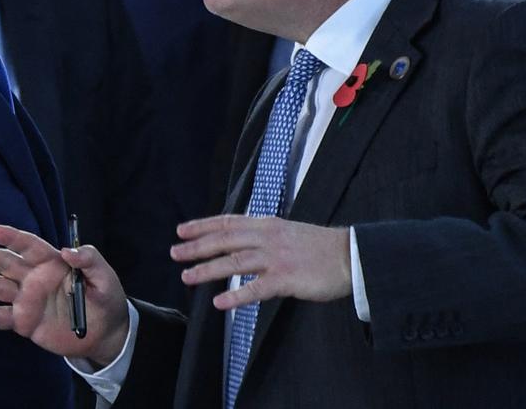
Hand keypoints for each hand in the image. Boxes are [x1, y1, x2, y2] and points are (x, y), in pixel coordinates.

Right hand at [0, 224, 128, 365]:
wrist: (104, 332)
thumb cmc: (105, 297)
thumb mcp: (104, 276)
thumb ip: (89, 260)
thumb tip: (69, 251)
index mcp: (52, 262)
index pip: (28, 245)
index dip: (11, 237)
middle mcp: (34, 277)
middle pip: (6, 264)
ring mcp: (27, 299)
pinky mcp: (24, 321)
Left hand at [171, 215, 351, 309]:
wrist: (351, 255)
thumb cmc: (320, 247)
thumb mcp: (288, 231)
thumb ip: (264, 235)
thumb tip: (241, 240)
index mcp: (267, 224)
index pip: (228, 222)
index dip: (202, 226)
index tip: (181, 230)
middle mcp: (268, 237)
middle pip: (224, 239)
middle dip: (197, 246)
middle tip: (174, 253)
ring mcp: (276, 257)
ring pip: (234, 262)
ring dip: (208, 270)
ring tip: (187, 277)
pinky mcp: (287, 279)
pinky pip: (256, 288)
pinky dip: (236, 296)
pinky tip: (220, 303)